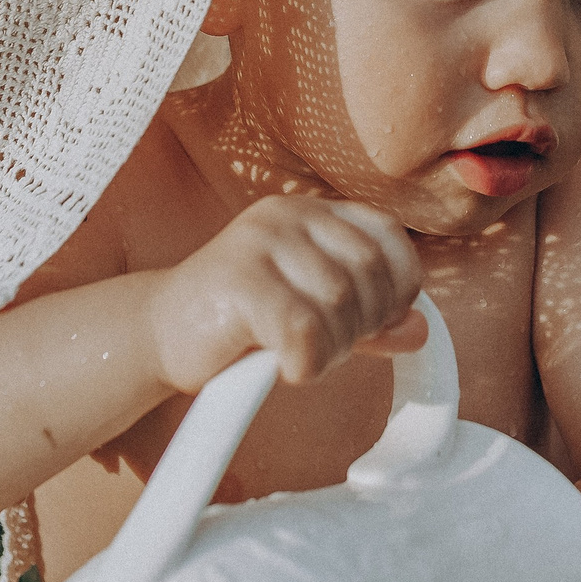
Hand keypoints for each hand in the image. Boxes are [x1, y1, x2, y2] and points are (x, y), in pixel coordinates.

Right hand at [146, 196, 427, 390]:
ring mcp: (259, 242)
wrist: (160, 335)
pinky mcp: (238, 279)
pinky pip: (303, 330)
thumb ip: (366, 319)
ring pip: (339, 303)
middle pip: (369, 271)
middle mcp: (287, 215)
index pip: (389, 236)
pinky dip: (307, 362)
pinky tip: (286, 368)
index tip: (378, 323)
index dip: (400, 284)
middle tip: (328, 348)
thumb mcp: (312, 313)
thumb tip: (420, 330)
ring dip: (332, 349)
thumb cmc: (238, 323)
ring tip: (301, 357)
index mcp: (310, 213)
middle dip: (363, 325)